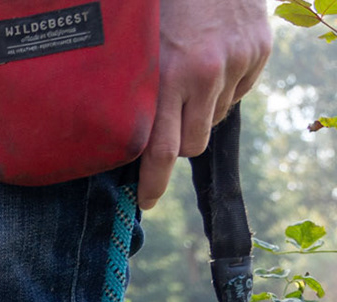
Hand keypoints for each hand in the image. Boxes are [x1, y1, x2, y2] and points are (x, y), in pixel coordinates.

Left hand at [138, 0, 269, 208]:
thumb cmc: (162, 8)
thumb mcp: (139, 49)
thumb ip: (136, 92)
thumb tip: (124, 139)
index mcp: (169, 76)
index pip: (161, 148)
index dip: (153, 182)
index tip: (147, 202)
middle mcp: (206, 74)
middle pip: (192, 143)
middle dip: (179, 146)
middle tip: (167, 130)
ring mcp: (236, 63)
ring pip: (214, 118)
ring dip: (200, 111)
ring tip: (187, 77)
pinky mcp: (258, 53)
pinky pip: (237, 92)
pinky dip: (223, 87)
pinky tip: (211, 60)